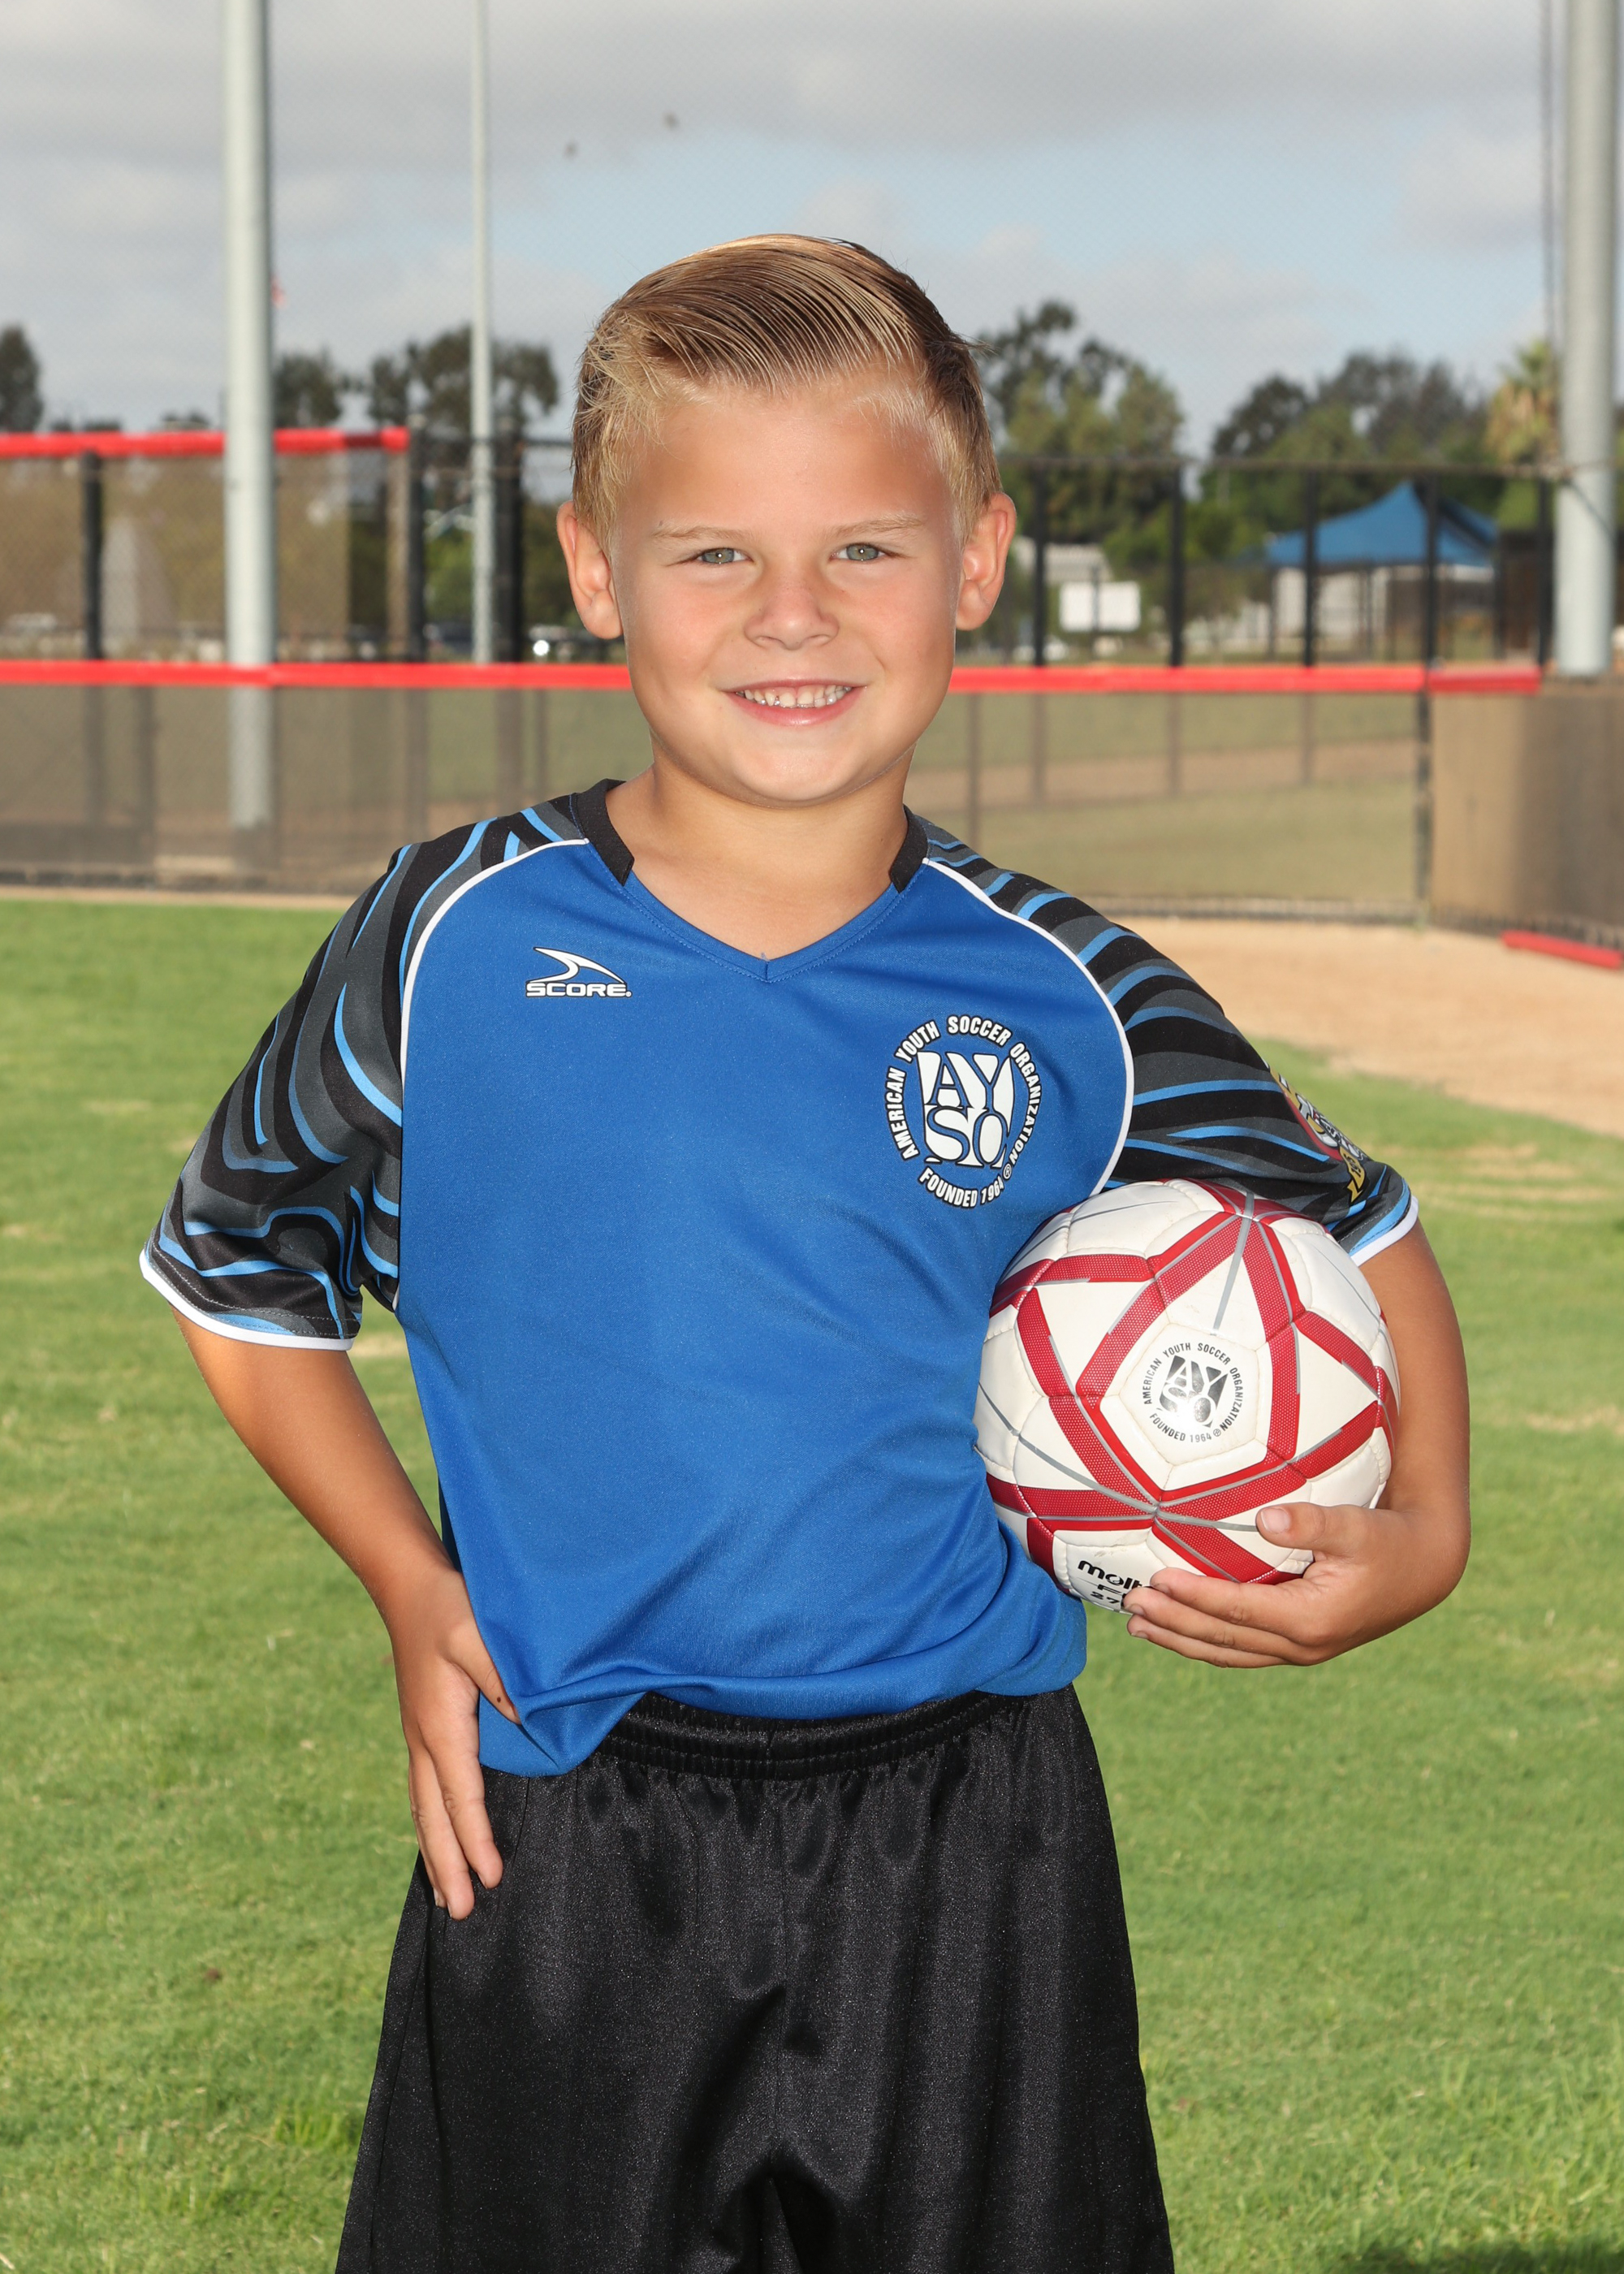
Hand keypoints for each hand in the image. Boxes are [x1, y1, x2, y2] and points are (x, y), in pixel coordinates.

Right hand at [383, 1555, 520, 1916]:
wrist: (410, 1588)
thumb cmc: (451, 1608)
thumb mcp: (480, 1635)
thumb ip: (502, 1677)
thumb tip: (524, 1720)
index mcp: (441, 1726)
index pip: (462, 1796)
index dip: (477, 1839)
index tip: (491, 1878)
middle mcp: (424, 1741)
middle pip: (434, 1818)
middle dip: (448, 1866)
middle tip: (462, 1914)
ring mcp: (418, 1738)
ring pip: (424, 1810)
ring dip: (436, 1854)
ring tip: (448, 1898)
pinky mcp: (422, 1731)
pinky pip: (425, 1791)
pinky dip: (432, 1826)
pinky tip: (439, 1841)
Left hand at [1123, 1495, 1465, 1668]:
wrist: (1424, 1569)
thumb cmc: (1388, 1539)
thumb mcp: (1356, 1526)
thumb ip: (1313, 1523)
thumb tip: (1265, 1517)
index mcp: (1310, 1619)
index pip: (1236, 1611)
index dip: (1193, 1599)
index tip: (1155, 1582)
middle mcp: (1301, 1645)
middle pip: (1223, 1641)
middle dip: (1173, 1625)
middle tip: (1129, 1607)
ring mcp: (1300, 1651)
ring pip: (1228, 1653)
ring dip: (1181, 1640)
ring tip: (1138, 1626)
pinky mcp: (1300, 1644)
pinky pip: (1243, 1650)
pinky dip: (1207, 1641)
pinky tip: (1179, 1628)